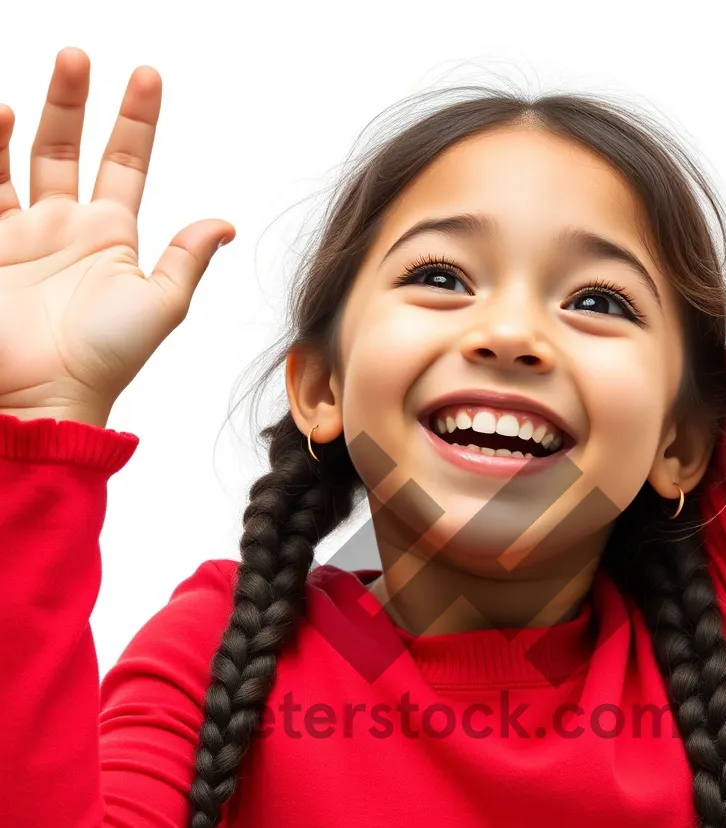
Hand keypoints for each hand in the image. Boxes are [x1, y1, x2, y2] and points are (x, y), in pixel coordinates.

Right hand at [0, 47, 233, 422]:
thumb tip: (224, 223)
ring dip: (37, 112)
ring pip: (26, 157)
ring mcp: (24, 232)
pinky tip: (3, 114)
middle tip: (80, 57)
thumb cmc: (105, 359)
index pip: (127, 163)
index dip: (137, 120)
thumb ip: (186, 259)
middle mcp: (67, 226)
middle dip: (76, 100)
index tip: (148, 75)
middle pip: (70, 147)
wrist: (43, 394)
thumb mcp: (159, 305)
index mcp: (113, 237)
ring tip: (52, 71)